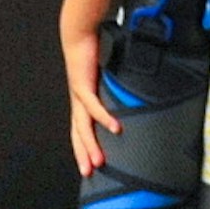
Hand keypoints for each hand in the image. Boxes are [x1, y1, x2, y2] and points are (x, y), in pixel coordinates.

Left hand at [65, 22, 118, 176]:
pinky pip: (93, 105)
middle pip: (78, 134)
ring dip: (91, 144)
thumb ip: (115, 92)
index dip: (84, 148)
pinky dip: (104, 117)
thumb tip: (132, 101)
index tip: (90, 166)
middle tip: (89, 173)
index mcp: (82, 102)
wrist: (78, 35)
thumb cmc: (93, 55)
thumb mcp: (106, 79)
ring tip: (99, 161)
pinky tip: (115, 128)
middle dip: (83, 154)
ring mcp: (78, 95)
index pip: (81, 130)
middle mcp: (78, 102)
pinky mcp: (82, 85)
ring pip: (83, 125)